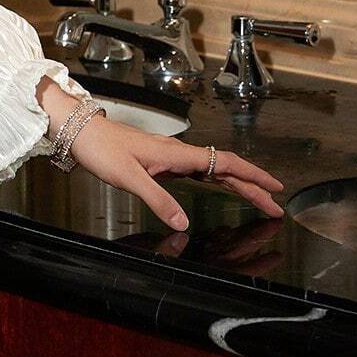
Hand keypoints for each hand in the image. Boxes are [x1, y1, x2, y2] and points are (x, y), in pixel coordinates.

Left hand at [68, 115, 286, 233]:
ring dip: (237, 184)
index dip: (252, 176)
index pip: (224, 163)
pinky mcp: (160, 161)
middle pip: (225, 169)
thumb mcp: (128, 178)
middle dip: (253, 186)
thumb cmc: (101, 150)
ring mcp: (170, 156)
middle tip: (276, 206)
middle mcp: (178, 153)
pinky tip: (219, 187)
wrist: (80, 131)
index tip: (276, 189)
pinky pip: (197, 171)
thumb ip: (157, 200)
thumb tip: (183, 225)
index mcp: (176, 154)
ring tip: (258, 200)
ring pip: (213, 170)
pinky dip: (215, 181)